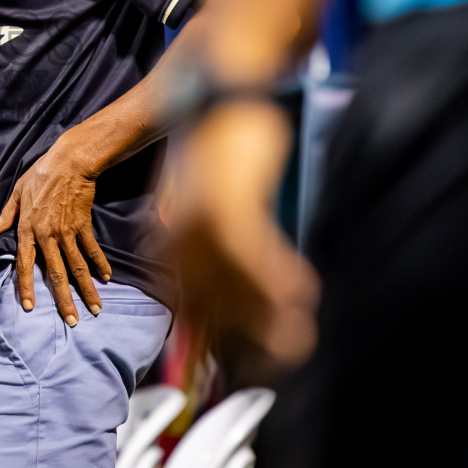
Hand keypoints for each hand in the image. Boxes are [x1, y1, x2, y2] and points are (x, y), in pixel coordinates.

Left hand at [0, 138, 112, 326]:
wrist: (68, 162)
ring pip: (77, 267)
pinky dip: (100, 264)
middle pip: (56, 273)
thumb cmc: (40, 175)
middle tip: (72, 321)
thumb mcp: (16, 192)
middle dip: (64, 300)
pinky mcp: (83, 225)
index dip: (26, 286)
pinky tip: (106, 278)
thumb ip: (6, 215)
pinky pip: (92, 249)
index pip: (25, 264)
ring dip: (87, 289)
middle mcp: (47, 235)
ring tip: (95, 308)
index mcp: (27, 229)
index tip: (29, 307)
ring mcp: (67, 232)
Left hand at [164, 100, 319, 367]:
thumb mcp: (199, 205)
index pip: (186, 306)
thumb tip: (214, 302)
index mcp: (164, 241)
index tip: (230, 368)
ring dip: (272, 321)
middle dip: (245, 344)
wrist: (221, 99)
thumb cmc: (218, 153)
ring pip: (240, 292)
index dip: (212, 341)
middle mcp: (177, 240)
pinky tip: (302, 298)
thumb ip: (204, 250)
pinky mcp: (231, 209)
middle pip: (212, 309)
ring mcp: (203, 226)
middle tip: (271, 367)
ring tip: (296, 343)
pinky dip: (282, 284)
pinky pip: (260, 261)